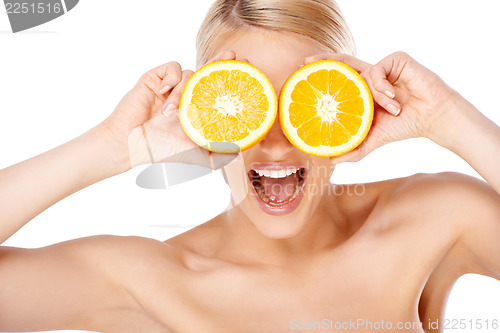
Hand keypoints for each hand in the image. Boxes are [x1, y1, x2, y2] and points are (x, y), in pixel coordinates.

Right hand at [100, 51, 238, 169]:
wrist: (130, 144)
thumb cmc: (161, 151)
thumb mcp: (196, 157)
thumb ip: (217, 155)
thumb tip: (239, 154)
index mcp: (196, 111)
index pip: (217, 91)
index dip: (231, 80)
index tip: (247, 71)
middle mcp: (186, 96)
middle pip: (208, 73)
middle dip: (221, 62)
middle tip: (233, 55)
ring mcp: (171, 87)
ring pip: (189, 74)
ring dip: (182, 91)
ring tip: (168, 113)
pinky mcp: (156, 79)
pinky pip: (171, 67)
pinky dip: (170, 78)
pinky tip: (162, 93)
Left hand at [304, 52, 459, 162]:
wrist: (432, 119)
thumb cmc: (404, 126)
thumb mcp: (374, 140)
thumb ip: (354, 149)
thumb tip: (329, 160)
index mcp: (363, 90)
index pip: (339, 77)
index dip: (321, 73)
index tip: (301, 72)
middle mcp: (370, 76)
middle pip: (343, 63)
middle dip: (323, 60)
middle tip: (306, 62)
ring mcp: (383, 67)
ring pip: (362, 73)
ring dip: (372, 94)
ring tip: (393, 108)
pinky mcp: (396, 60)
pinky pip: (378, 71)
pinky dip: (382, 88)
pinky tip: (395, 100)